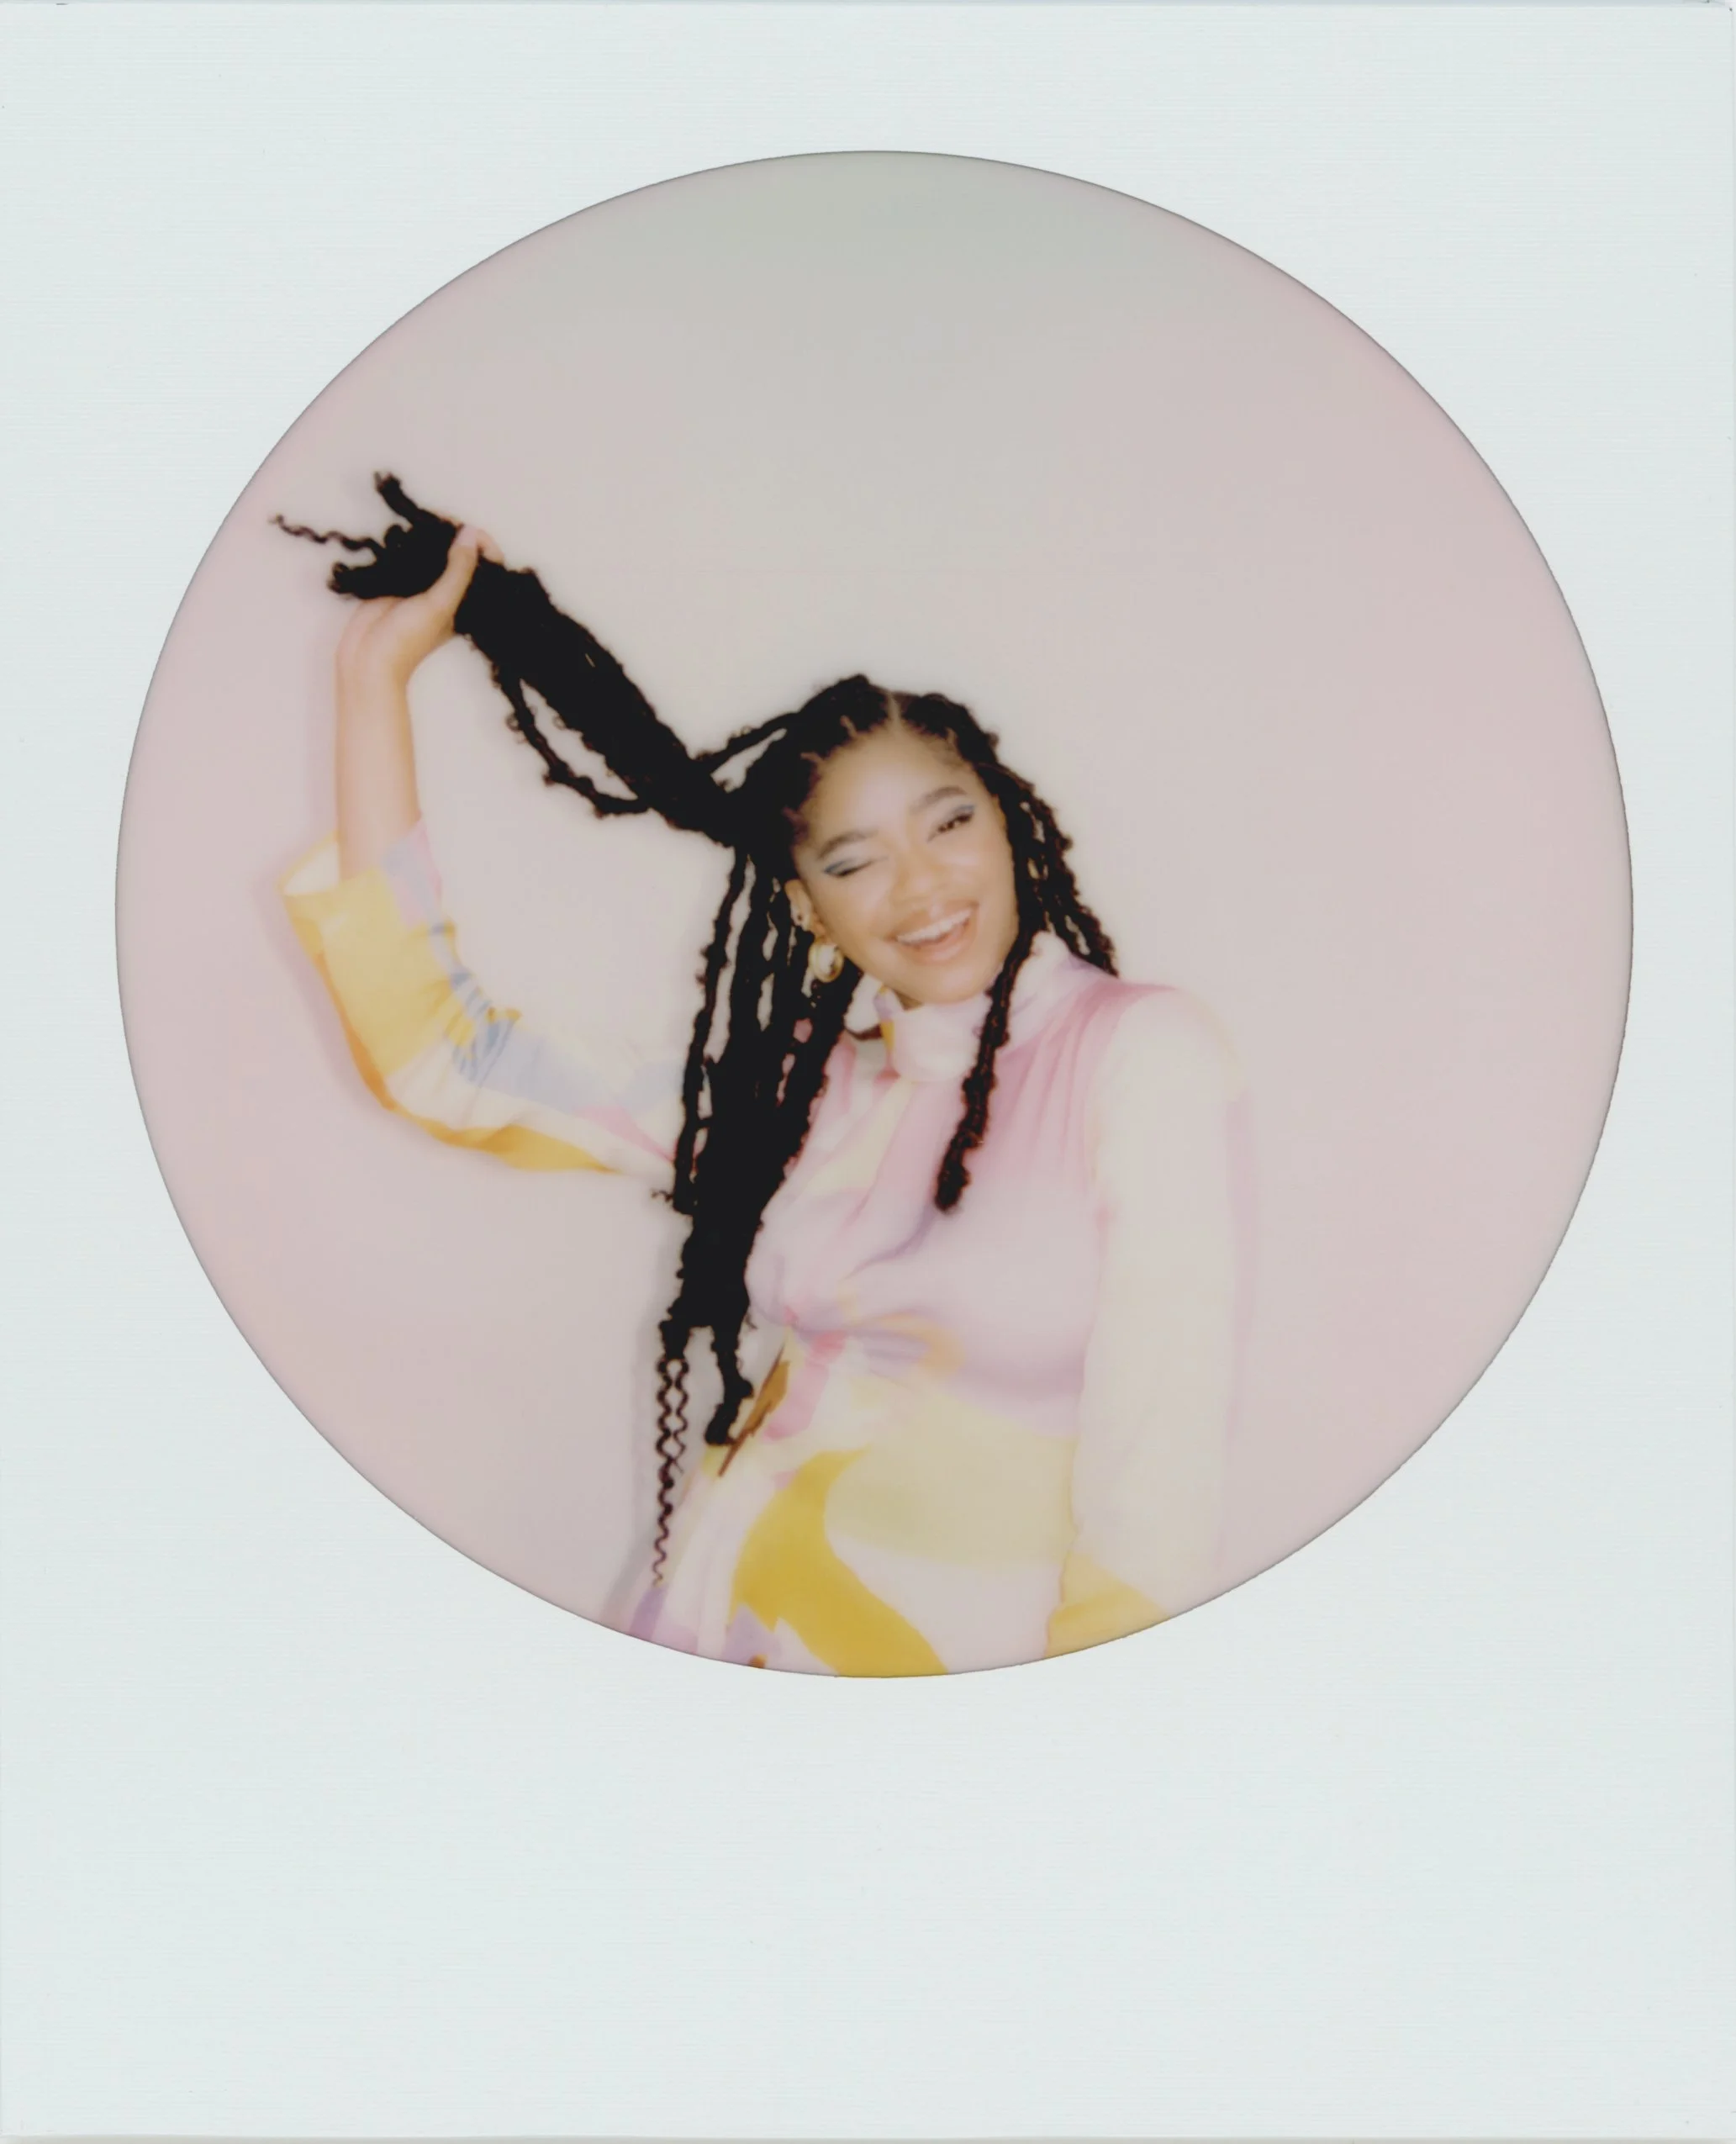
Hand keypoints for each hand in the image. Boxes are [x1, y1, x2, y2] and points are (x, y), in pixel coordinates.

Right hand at [334, 524, 504, 693]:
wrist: (368, 658)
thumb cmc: (408, 639)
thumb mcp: (440, 604)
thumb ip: (458, 570)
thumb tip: (470, 533)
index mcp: (467, 602)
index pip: (486, 566)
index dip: (482, 544)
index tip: (467, 529)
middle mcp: (449, 591)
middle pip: (461, 554)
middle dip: (454, 533)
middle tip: (441, 520)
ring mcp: (423, 585)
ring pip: (434, 551)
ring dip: (430, 534)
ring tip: (424, 522)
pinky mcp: (400, 580)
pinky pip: (409, 554)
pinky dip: (408, 541)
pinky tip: (405, 531)